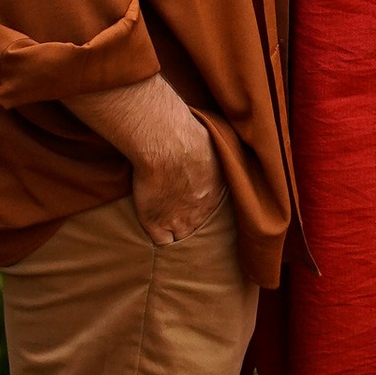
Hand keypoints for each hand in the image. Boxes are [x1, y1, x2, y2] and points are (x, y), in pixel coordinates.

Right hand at [65, 70, 226, 245]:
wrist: (170, 144)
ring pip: (183, 238)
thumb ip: (215, 145)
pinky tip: (155, 234)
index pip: (214, 207)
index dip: (204, 205)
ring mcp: (181, 220)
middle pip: (201, 227)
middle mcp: (202, 210)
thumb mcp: (214, 139)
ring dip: (178, 235)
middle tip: (186, 218)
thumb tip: (220, 131)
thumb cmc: (192, 134)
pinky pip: (162, 243)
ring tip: (171, 231)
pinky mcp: (157, 224)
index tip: (197, 199)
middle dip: (194, 224)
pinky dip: (159, 241)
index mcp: (216, 190)